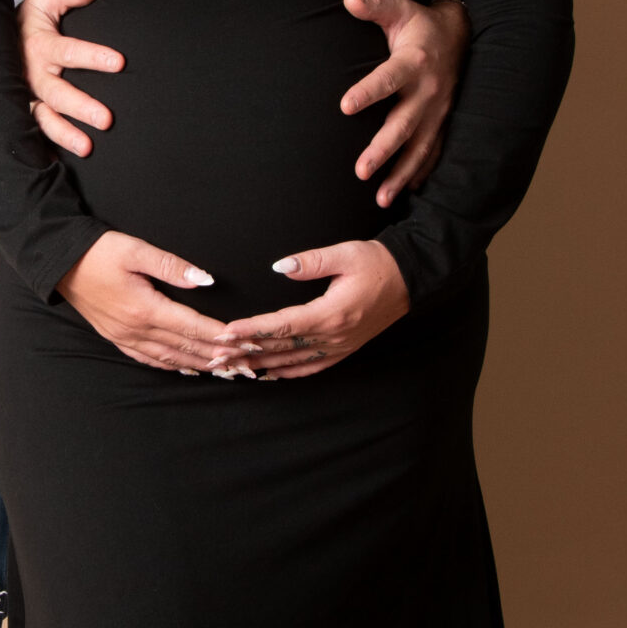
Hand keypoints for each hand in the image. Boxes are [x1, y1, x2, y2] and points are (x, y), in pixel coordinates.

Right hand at [20, 0, 122, 155]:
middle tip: (107, 120)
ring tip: (88, 149)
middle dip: (82, 107)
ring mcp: (25, 96)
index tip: (119, 62)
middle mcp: (31, 75)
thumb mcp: (43, 2)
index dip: (93, 56)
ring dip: (65, 134)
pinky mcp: (22, 111)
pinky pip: (33, 132)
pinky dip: (47, 148)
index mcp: (40, 47)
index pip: (69, 52)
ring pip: (44, 118)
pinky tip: (61, 164)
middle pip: (58, 93)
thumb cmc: (26, 23)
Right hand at [58, 232, 248, 375]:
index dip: (221, 335)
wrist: (59, 262)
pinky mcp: (115, 337)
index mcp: (145, 309)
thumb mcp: (136, 250)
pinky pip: (148, 359)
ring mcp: (124, 337)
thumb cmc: (98, 252)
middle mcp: (136, 329)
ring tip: (223, 368)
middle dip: (217, 355)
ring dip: (197, 364)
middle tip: (244, 361)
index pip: (192, 327)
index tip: (244, 341)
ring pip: (169, 358)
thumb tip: (205, 280)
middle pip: (185, 348)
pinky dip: (170, 365)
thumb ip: (172, 266)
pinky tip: (184, 367)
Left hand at [213, 239, 408, 381]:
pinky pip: (312, 367)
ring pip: (292, 362)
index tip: (225, 333)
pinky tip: (270, 373)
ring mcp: (340, 346)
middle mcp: (333, 336)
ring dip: (261, 365)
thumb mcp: (345, 253)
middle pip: (281, 349)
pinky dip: (288, 372)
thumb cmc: (377, 263)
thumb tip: (279, 266)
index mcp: (331, 313)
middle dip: (246, 353)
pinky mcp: (345, 349)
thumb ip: (311, 261)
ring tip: (232, 368)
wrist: (411, 278)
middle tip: (215, 356)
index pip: (281, 325)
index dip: (251, 330)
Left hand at [340, 0, 469, 206]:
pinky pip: (432, 153)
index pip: (388, 79)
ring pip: (419, 148)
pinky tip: (405, 195)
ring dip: (400, 175)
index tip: (344, 106)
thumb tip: (348, 0)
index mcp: (414, 62)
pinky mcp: (442, 123)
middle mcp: (428, 91)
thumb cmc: (419, 25)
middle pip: (403, 125)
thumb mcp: (399, 9)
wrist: (460, 35)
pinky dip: (420, 175)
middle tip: (360, 171)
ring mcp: (438, 111)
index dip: (367, 91)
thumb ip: (374, 6)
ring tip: (380, 199)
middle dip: (383, 150)